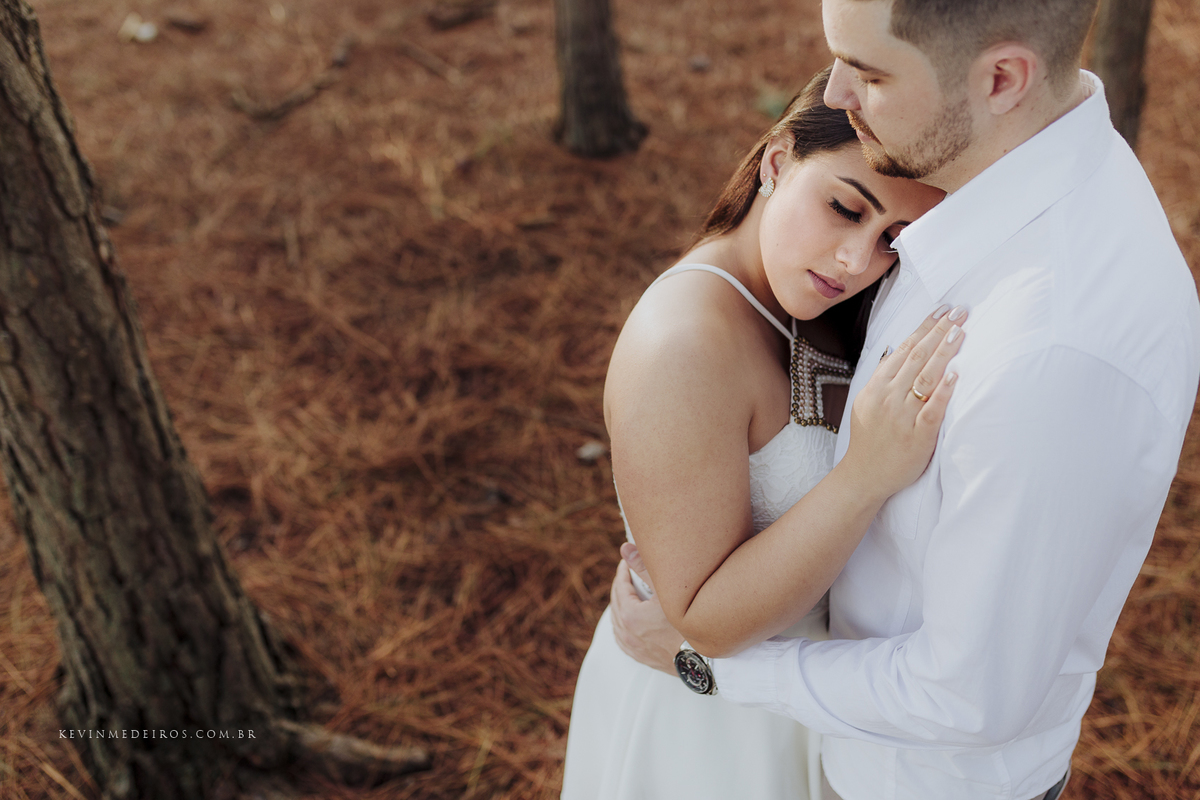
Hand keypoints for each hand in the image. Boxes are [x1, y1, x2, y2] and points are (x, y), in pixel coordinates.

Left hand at [610, 545, 683, 674]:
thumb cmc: (689, 625)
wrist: (702, 661)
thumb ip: (644, 568)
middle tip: (628, 574)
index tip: (628, 563)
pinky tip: (627, 622)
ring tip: (628, 594)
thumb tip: (625, 549)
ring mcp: (633, 647)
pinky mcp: (641, 657)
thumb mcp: (667, 591)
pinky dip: (622, 626)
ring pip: (617, 622)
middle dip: (621, 586)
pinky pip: (622, 639)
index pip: (620, 587)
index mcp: (630, 616)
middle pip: (617, 603)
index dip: (624, 572)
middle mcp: (628, 633)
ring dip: (620, 606)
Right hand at [841, 305, 965, 500]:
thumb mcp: (867, 404)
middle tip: (960, 312)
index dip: (924, 328)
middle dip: (939, 331)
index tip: (942, 311)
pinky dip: (944, 391)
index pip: (904, 349)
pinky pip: (933, 410)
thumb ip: (883, 380)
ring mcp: (902, 416)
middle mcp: (888, 397)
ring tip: (961, 331)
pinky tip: (956, 374)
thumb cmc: (870, 440)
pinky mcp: (917, 436)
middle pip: (917, 357)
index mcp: (876, 387)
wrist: (864, 476)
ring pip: (925, 377)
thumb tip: (899, 352)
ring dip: (944, 351)